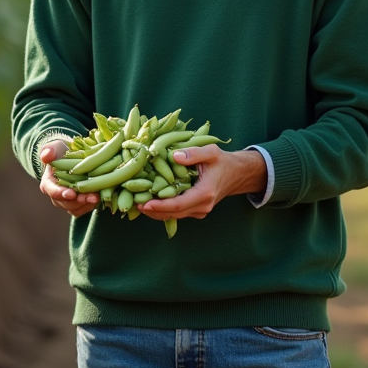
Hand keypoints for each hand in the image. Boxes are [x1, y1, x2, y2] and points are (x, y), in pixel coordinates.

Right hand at [38, 138, 98, 216]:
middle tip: (91, 197)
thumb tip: (46, 156)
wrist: (71, 157)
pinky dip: (92, 205)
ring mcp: (67, 201)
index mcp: (48, 183)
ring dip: (87, 204)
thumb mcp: (56, 147)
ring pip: (75, 208)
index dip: (61, 193)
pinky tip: (100, 197)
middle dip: (78, 201)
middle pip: (65, 203)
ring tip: (98, 197)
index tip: (71, 193)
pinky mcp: (78, 204)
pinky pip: (83, 209)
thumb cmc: (62, 152)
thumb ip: (50, 150)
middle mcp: (56, 195)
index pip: (52, 191)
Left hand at [137, 145, 266, 220]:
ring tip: (135, 203)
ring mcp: (199, 211)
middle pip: (172, 214)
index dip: (159, 206)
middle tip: (132, 204)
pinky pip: (177, 213)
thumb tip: (174, 156)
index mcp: (205, 193)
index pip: (178, 205)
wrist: (236, 174)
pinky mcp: (196, 210)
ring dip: (155, 212)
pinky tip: (148, 202)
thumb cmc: (222, 161)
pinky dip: (162, 209)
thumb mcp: (210, 152)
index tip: (143, 204)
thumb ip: (193, 153)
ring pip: (173, 216)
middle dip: (151, 211)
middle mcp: (202, 206)